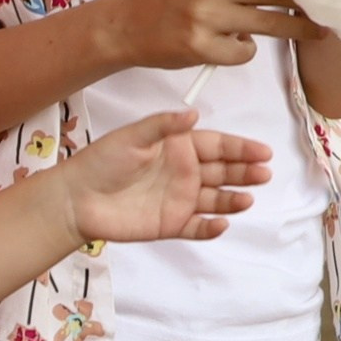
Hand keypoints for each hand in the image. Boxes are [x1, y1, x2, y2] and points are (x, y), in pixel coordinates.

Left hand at [56, 109, 272, 245]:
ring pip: (216, 200)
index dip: (240, 148)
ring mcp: (179, 199)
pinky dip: (211, 227)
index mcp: (178, 147)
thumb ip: (164, 125)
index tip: (263, 151)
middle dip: (245, 172)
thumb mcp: (132, 136)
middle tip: (264, 173)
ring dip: (234, 199)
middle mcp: (184, 172)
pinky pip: (198, 227)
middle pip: (223, 171)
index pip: (217, 145)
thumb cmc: (102, 161)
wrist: (77, 198)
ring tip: (248, 198)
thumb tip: (194, 113)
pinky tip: (222, 224)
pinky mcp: (171, 224)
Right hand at [98, 0, 326, 70]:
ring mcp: (204, 15)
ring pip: (269, 24)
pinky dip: (245, 50)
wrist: (131, 23)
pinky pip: (244, 51)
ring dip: (297, 30)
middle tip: (332, 8)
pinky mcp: (200, 46)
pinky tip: (234, 43)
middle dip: (308, 3)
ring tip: (318, 32)